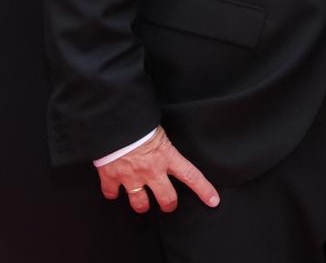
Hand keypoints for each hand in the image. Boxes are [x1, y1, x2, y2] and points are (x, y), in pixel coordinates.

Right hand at [96, 128, 219, 214]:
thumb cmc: (137, 119)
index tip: (213, 200)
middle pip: (167, 198)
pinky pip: (112, 194)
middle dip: (169, 204)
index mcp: (166, 156)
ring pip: (141, 203)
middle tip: (168, 204)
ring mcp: (131, 176)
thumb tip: (161, 143)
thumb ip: (162, 143)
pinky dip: (112, 193)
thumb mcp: (157, 129)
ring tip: (143, 203)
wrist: (113, 120)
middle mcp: (151, 170)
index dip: (203, 189)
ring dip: (142, 205)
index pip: (191, 176)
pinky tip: (114, 191)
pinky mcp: (111, 177)